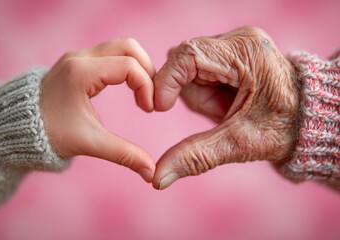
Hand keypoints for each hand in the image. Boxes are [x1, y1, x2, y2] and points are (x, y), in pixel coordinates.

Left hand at [40, 38, 155, 182]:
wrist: (16, 127)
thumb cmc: (49, 134)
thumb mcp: (90, 143)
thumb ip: (124, 155)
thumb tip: (151, 172)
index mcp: (81, 72)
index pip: (129, 66)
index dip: (147, 86)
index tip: (148, 110)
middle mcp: (80, 57)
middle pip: (129, 47)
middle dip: (147, 70)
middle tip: (150, 96)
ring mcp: (79, 57)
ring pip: (121, 47)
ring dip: (138, 67)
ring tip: (142, 93)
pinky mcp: (79, 62)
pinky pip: (112, 54)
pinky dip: (127, 67)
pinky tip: (129, 88)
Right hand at [152, 27, 299, 188]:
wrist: (306, 121)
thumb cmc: (282, 129)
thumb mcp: (239, 143)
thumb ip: (196, 156)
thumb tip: (158, 178)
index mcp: (246, 53)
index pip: (188, 55)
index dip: (166, 81)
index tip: (160, 108)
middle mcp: (239, 41)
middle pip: (186, 64)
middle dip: (196, 96)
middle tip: (223, 113)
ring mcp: (234, 45)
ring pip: (189, 69)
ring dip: (201, 96)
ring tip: (229, 109)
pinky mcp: (230, 54)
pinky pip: (198, 71)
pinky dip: (204, 92)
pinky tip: (226, 102)